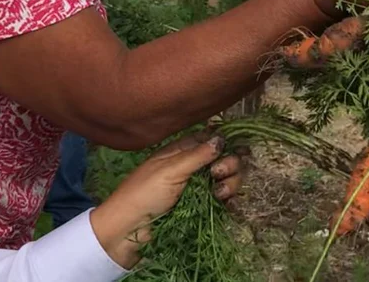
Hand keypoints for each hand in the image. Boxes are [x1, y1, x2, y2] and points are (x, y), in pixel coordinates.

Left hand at [89, 135, 242, 268]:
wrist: (129, 230)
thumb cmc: (144, 194)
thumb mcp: (169, 170)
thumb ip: (197, 155)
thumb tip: (221, 138)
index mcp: (180, 151)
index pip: (210, 139)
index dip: (225, 142)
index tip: (239, 148)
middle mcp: (192, 167)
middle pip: (223, 158)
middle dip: (230, 164)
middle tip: (218, 174)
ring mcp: (197, 188)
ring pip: (226, 179)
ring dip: (231, 183)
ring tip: (220, 194)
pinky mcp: (201, 208)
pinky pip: (223, 201)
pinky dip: (231, 201)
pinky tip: (230, 205)